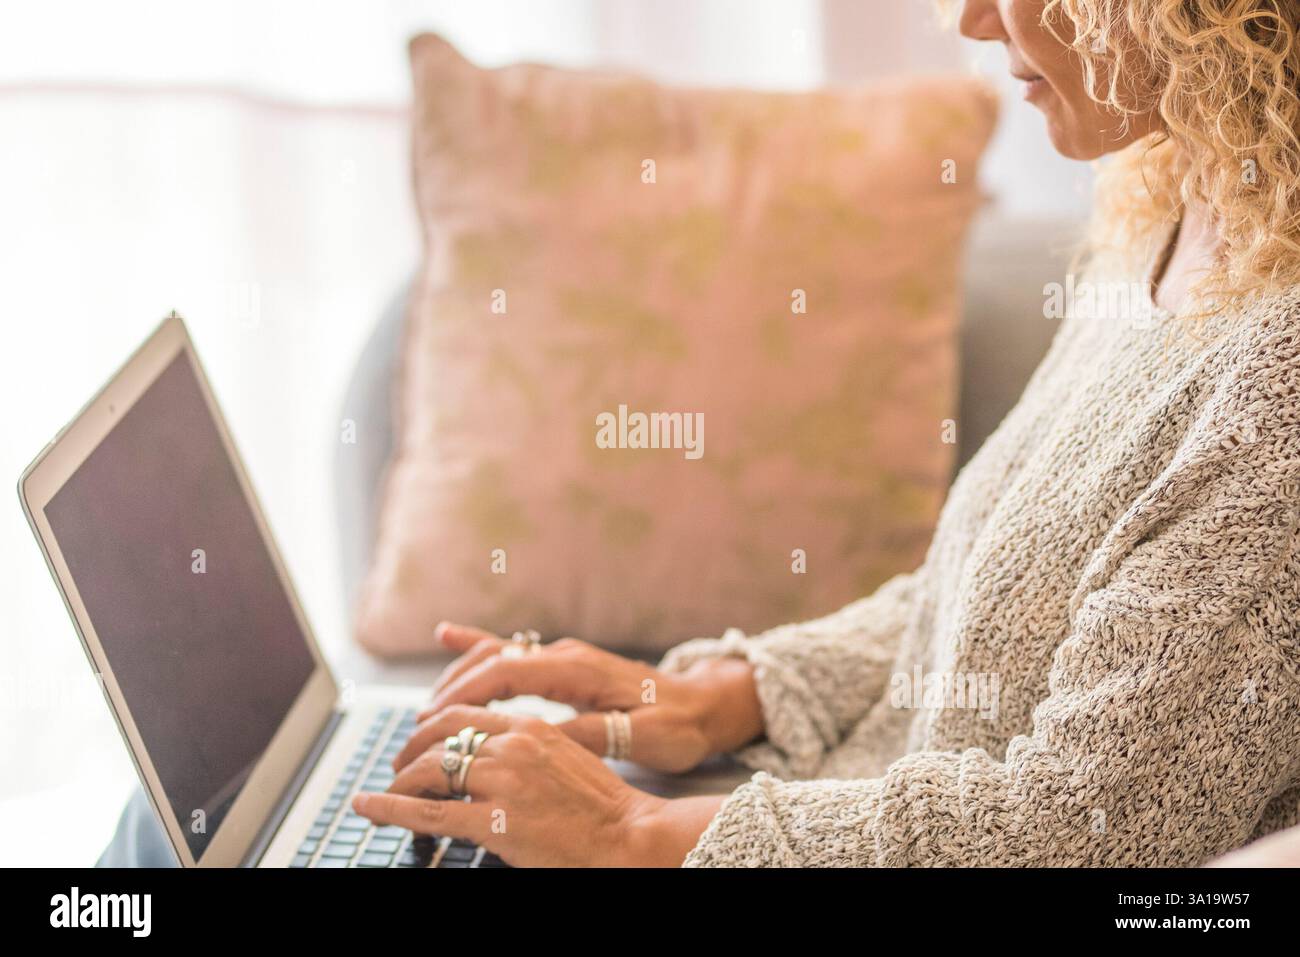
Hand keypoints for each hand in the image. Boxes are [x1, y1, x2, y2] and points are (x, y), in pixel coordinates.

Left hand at [354, 706, 723, 866]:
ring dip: (400, 783)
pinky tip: (370, 808)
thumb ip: (528, 746)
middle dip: (409, 751)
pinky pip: (429, 813)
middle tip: (397, 768)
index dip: (431, 724)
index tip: (418, 738)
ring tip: (388, 794)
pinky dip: (391, 809)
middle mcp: (512, 746)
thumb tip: (492, 751)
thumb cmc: (603, 804)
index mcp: (530, 726)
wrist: (627, 835)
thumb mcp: (566, 755)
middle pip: (439, 736)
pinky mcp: (494, 820)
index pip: (464, 714)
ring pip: (429, 771)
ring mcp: (502, 782)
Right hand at [403, 623, 762, 773]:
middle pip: (494, 660)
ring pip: (499, 654)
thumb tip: (542, 733)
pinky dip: (479, 646)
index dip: (467, 693)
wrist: (705, 705)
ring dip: (460, 675)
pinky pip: (514, 650)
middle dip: (452, 688)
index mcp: (580, 669)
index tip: (435, 718)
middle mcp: (567, 655)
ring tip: (426, 706)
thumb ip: (590, 732)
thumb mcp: (639, 736)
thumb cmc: (677, 725)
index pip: (509, 670)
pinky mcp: (566, 665)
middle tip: (418, 724)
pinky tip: (447, 635)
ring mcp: (565, 656)